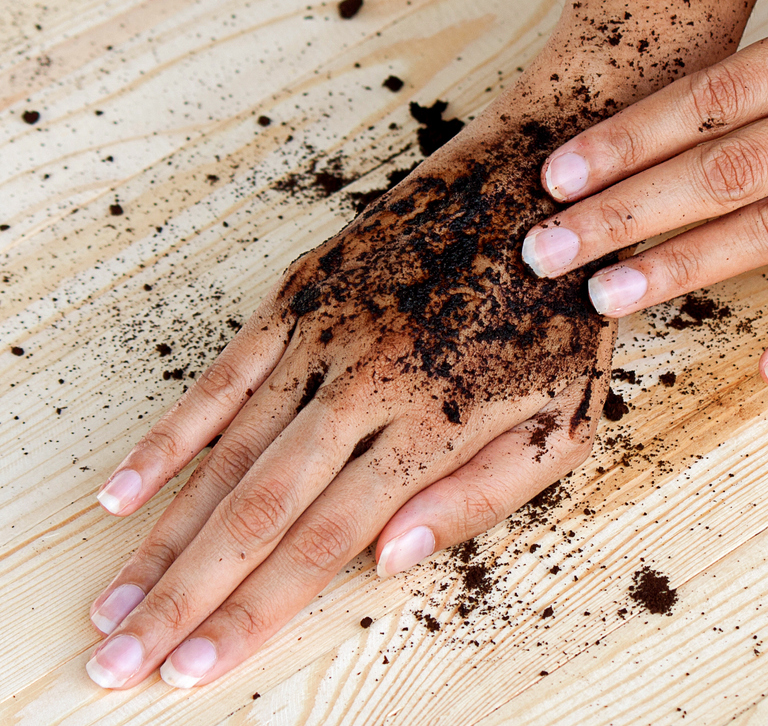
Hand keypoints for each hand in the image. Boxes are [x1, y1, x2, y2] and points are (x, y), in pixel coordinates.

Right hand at [85, 116, 613, 688]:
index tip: (192, 667)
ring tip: (115, 599)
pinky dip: (169, 437)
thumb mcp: (565, 424)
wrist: (544, 187)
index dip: (255, 611)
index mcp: (433, 423)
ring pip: (226, 451)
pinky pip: (221, 375)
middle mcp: (366, 382)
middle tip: (120, 657)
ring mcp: (326, 332)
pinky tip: (125, 490)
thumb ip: (481, 496)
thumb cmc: (563, 318)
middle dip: (183, 594)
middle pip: (257, 509)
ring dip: (165, 533)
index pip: (324, 540)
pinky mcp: (305, 291)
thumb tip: (388, 559)